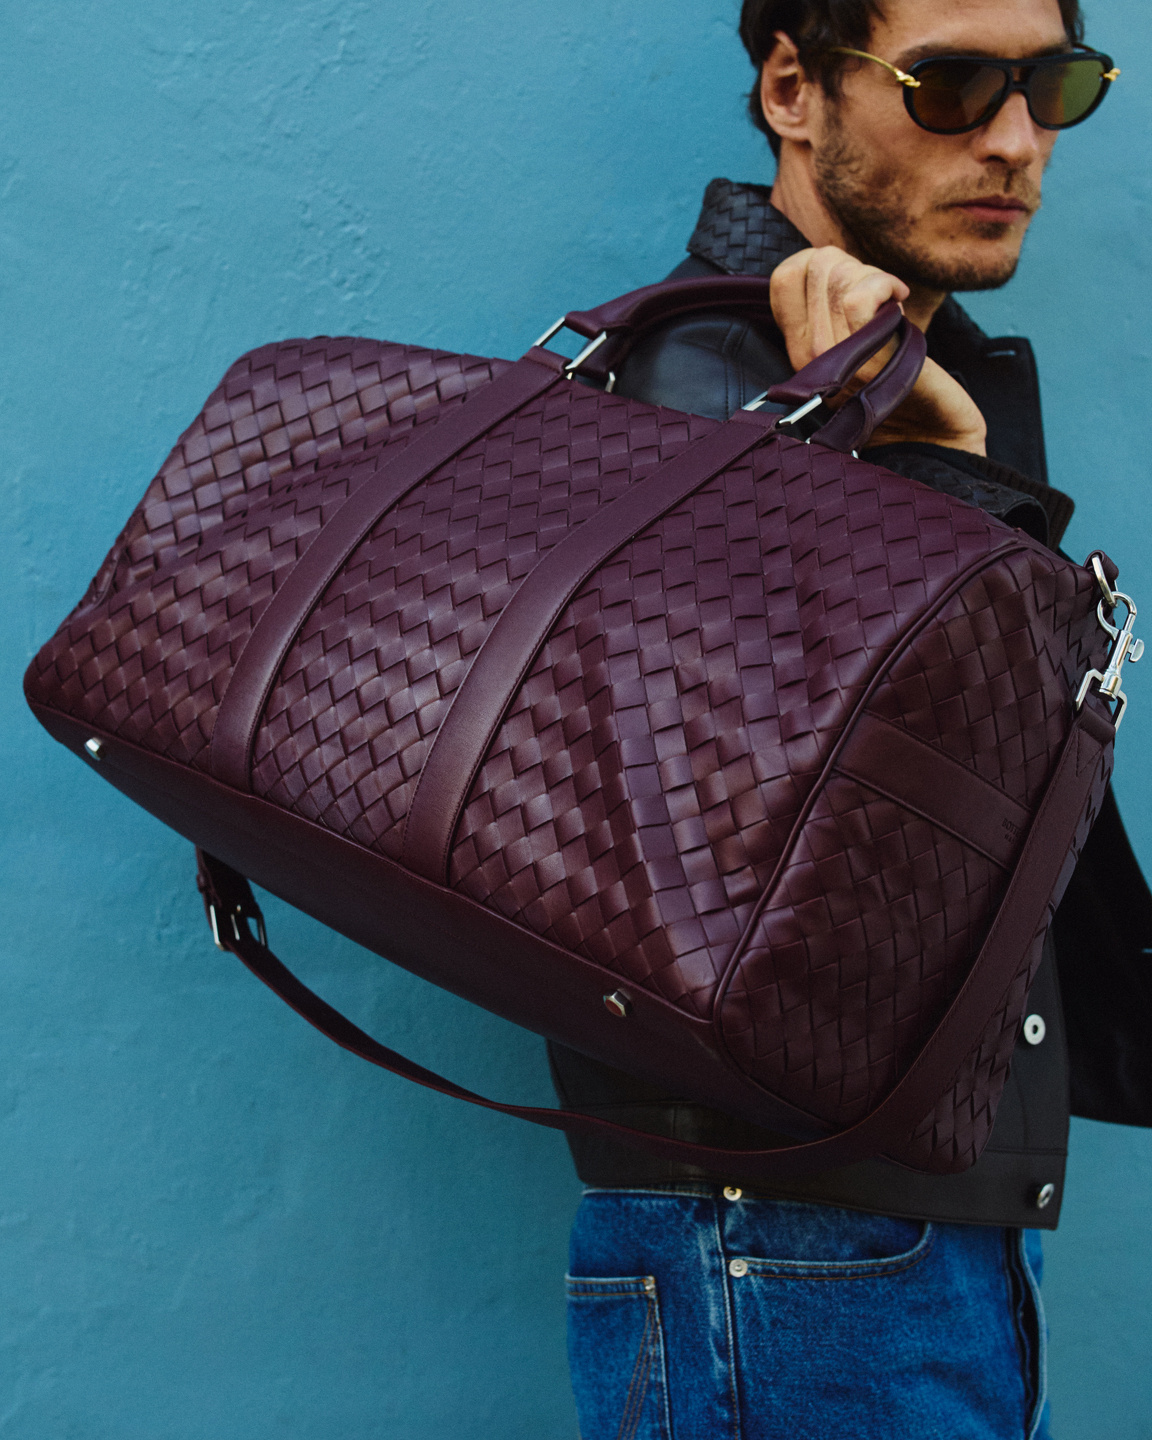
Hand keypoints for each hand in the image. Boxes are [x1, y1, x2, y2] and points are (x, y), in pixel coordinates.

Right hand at [769, 247, 986, 454]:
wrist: (930, 433)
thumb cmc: (902, 382)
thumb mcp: (854, 340)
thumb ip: (831, 308)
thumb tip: (828, 263)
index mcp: (798, 347)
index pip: (784, 276)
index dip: (820, 261)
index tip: (851, 282)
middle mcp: (807, 354)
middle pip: (814, 266)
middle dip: (853, 264)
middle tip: (878, 294)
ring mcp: (833, 358)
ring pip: (837, 277)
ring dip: (872, 275)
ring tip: (890, 301)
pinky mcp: (865, 358)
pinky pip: (858, 298)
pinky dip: (884, 286)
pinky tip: (900, 302)